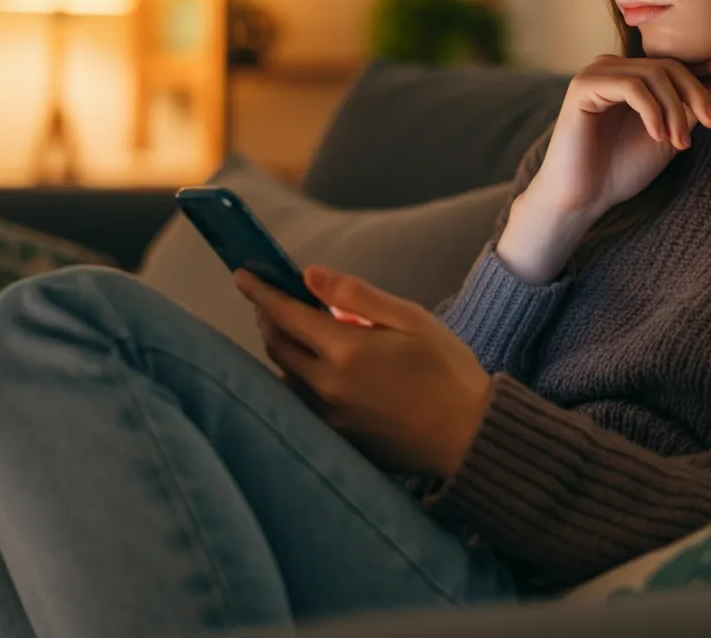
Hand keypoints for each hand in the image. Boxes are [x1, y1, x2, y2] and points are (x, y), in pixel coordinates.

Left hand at [234, 265, 490, 476]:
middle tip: (269, 296)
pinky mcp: (337, 437)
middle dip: (267, 316)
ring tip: (292, 327)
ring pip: (283, 374)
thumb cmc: (448, 369)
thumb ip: (356, 295)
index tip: (242, 273)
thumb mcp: (410, 318)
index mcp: (346, 350)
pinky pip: (298, 401)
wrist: (469, 435)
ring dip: (280, 347)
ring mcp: (329, 416)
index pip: (286, 313)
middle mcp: (327, 385)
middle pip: (277, 344)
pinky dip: (294, 376)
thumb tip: (310, 275)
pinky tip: (312, 365)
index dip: (261, 290)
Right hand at [526, 53, 710, 218]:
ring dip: (674, 109)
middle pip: (667, 65)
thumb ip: (693, 104)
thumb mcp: (670, 133)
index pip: (672, 63)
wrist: (582, 198)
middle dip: (695, 94)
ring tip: (679, 142)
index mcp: (628, 76)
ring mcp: (594, 74)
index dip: (705, 64)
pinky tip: (656, 135)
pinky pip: (630, 87)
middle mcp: (610, 68)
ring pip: (652, 74)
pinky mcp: (582, 87)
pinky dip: (652, 110)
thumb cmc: (621, 169)